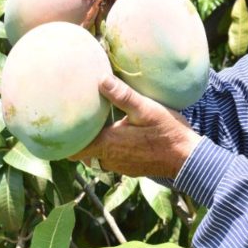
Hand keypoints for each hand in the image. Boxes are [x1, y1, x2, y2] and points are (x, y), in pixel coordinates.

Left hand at [71, 74, 200, 177]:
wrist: (188, 158)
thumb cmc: (167, 132)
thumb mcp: (146, 109)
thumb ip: (123, 96)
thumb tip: (101, 78)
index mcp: (108, 143)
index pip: (74, 150)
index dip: (64, 141)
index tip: (60, 128)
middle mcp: (110, 159)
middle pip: (84, 152)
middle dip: (81, 138)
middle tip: (79, 119)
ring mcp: (121, 166)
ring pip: (99, 155)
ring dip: (98, 143)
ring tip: (99, 124)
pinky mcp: (131, 169)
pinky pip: (114, 159)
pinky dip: (113, 149)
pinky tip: (121, 134)